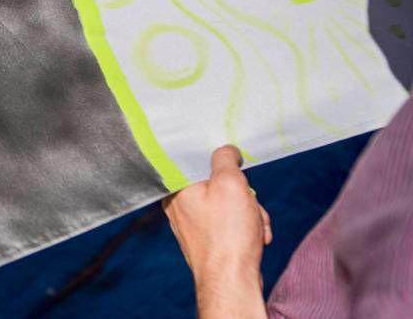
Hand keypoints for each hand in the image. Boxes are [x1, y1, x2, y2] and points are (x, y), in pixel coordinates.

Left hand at [163, 145, 270, 317]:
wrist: (231, 281)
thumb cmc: (227, 234)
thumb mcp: (230, 183)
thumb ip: (225, 159)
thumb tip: (226, 150)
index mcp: (176, 189)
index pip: (195, 161)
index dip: (219, 162)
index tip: (233, 166)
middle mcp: (179, 206)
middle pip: (217, 184)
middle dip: (244, 196)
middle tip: (250, 206)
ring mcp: (193, 225)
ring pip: (228, 204)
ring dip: (250, 213)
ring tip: (255, 227)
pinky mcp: (207, 240)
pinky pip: (229, 224)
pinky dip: (246, 228)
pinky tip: (255, 238)